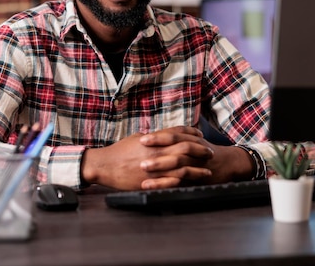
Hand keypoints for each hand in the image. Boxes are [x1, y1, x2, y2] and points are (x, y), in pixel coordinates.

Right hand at [81, 127, 214, 190]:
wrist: (105, 165)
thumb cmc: (118, 151)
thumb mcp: (136, 139)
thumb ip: (152, 137)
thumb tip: (163, 136)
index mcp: (153, 139)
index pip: (177, 132)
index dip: (191, 133)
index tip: (200, 135)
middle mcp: (157, 151)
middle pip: (185, 147)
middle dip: (200, 149)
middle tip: (209, 151)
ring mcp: (156, 166)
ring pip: (183, 166)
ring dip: (198, 167)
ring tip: (208, 169)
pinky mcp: (152, 180)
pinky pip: (173, 181)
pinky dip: (187, 180)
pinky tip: (194, 181)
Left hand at [139, 128, 254, 187]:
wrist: (228, 163)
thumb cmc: (204, 151)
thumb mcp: (192, 140)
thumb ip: (174, 138)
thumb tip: (148, 137)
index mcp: (190, 140)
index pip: (173, 136)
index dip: (158, 137)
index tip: (141, 139)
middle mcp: (193, 151)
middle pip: (174, 148)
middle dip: (156, 150)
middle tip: (139, 151)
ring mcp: (195, 166)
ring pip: (178, 165)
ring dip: (160, 166)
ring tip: (143, 167)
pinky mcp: (195, 180)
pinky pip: (179, 182)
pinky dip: (164, 183)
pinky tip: (151, 185)